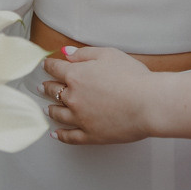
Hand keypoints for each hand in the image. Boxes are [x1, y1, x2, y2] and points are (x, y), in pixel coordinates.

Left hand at [42, 47, 157, 144]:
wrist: (148, 103)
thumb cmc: (132, 77)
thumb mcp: (108, 54)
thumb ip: (83, 53)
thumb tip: (65, 53)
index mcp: (76, 75)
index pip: (56, 69)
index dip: (49, 65)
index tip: (46, 65)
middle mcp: (73, 97)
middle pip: (54, 91)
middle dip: (47, 87)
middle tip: (42, 87)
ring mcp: (80, 118)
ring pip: (58, 114)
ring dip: (51, 109)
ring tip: (47, 108)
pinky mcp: (90, 135)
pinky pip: (70, 137)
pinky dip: (60, 135)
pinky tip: (55, 133)